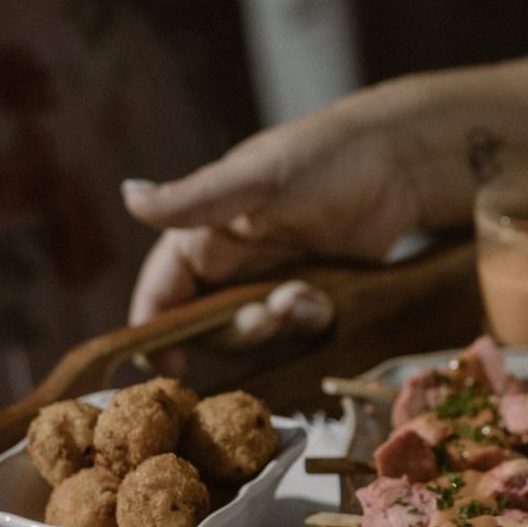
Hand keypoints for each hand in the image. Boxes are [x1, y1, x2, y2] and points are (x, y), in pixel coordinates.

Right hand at [124, 62, 527, 332]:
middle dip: (237, 331)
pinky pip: (297, 332)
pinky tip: (326, 296)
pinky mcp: (310, 297)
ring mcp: (270, 283)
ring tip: (306, 296)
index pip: (160, 293)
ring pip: (255, 335)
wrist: (399, 164)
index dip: (154, 334)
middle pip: (208, 328)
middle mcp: (230, 265)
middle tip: (270, 315)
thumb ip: (194, 200)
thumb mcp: (256, 180)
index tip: (165, 368)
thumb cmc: (322, 158)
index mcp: (203, 236)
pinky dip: (309, 321)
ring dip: (278, 327)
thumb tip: (128, 196)